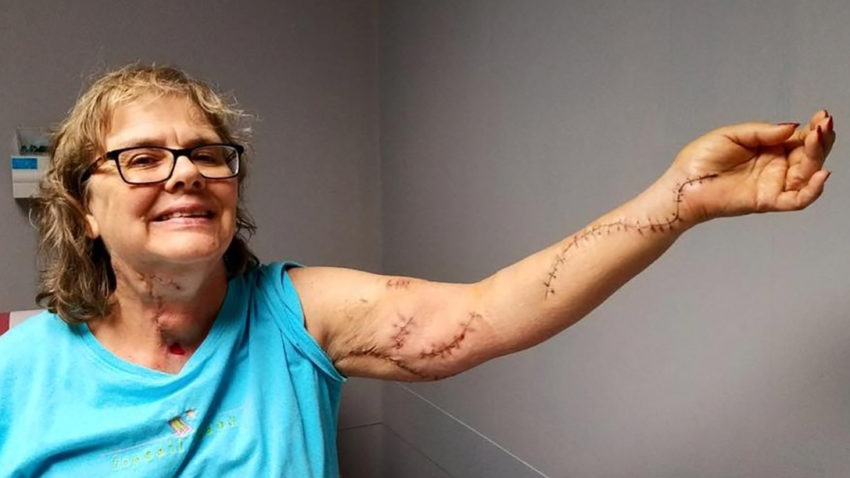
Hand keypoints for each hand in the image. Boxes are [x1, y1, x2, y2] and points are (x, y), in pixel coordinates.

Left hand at [665, 110, 834, 223]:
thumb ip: (762, 131)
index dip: (813, 128)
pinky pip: (797, 200)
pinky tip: (820, 174)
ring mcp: (773, 184)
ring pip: (808, 174)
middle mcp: (775, 166)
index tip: (822, 116)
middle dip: (820, 140)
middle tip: (824, 126)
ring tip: (819, 139)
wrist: (682, 185)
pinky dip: (813, 190)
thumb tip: (792, 127)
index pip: (799, 138)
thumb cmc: (700, 160)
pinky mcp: (767, 201)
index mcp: (769, 148)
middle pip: (809, 155)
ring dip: (819, 157)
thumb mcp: (732, 135)